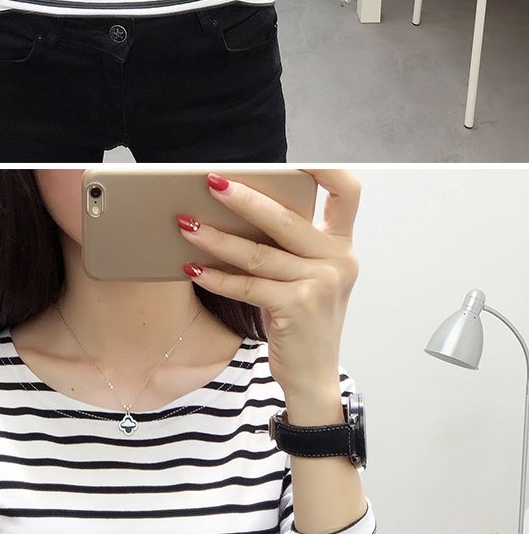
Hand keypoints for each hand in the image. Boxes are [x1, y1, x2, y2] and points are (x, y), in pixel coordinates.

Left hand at [178, 170, 359, 418]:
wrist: (313, 377)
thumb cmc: (302, 322)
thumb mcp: (308, 278)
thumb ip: (290, 246)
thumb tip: (239, 206)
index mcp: (341, 246)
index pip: (347, 193)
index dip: (326, 169)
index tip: (294, 156)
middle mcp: (337, 261)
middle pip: (285, 218)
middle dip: (244, 197)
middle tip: (211, 182)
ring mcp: (320, 284)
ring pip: (258, 253)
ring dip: (216, 238)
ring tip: (186, 225)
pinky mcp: (298, 306)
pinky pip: (248, 285)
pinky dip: (216, 276)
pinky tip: (193, 268)